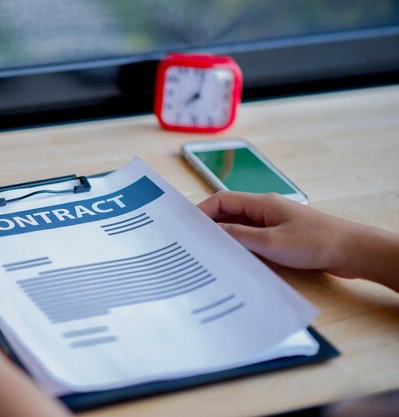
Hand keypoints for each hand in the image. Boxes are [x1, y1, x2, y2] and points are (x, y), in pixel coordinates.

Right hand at [197, 191, 359, 276]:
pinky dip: (239, 244)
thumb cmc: (315, 242)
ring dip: (225, 236)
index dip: (202, 211)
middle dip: (210, 224)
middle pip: (229, 212)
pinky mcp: (280, 236)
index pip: (222, 200)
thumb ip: (238, 236)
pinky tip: (233, 257)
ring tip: (208, 251)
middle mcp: (265, 209)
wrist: (352, 251)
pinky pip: (252, 237)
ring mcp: (272, 223)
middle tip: (193, 241)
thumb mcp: (270, 242)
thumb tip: (212, 233)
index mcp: (261, 203)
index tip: (187, 226)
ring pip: (239, 226)